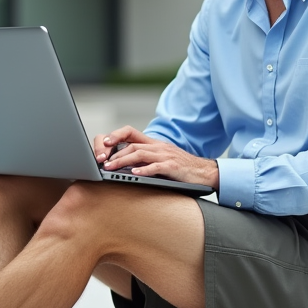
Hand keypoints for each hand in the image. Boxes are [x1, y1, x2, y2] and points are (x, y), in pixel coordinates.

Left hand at [92, 126, 218, 189]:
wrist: (204, 171)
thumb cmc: (181, 166)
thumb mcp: (161, 157)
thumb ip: (146, 157)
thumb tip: (124, 164)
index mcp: (154, 143)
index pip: (131, 132)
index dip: (117, 135)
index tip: (104, 143)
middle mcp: (158, 147)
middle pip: (132, 146)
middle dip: (115, 154)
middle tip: (103, 163)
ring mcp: (165, 156)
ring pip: (140, 154)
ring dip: (123, 161)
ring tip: (111, 168)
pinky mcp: (172, 167)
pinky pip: (156, 167)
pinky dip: (144, 170)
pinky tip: (134, 174)